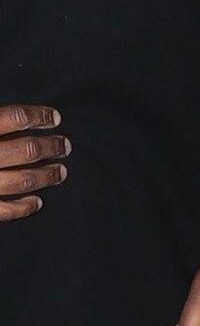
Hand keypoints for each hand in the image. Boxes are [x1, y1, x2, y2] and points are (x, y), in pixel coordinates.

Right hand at [0, 103, 69, 223]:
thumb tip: (18, 118)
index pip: (15, 117)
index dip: (39, 116)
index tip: (55, 118)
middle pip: (27, 149)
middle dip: (51, 147)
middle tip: (65, 146)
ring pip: (23, 180)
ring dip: (46, 176)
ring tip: (61, 172)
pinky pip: (6, 210)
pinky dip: (24, 207)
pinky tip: (37, 202)